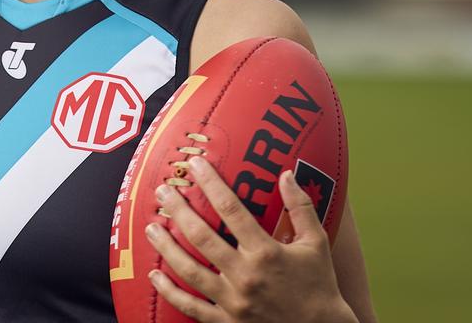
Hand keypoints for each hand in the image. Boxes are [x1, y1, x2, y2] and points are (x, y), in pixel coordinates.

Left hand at [146, 156, 356, 322]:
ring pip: (190, 271)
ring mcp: (233, 301)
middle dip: (178, 210)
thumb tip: (286, 173)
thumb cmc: (319, 284)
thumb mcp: (317, 243)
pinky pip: (192, 307)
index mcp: (266, 252)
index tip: (195, 164)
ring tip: (151, 228)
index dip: (211, 183)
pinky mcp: (227, 322)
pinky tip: (155, 277)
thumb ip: (301, 207)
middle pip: (202, 236)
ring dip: (167, 247)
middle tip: (162, 190)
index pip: (231, 209)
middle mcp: (246, 275)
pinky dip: (170, 293)